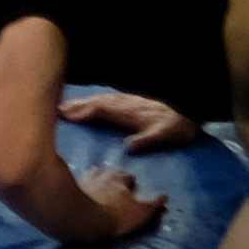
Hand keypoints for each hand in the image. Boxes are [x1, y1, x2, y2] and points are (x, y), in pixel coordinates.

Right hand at [60, 89, 195, 152]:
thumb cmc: (179, 127)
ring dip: (83, 103)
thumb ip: (148, 140)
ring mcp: (128, 102)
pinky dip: (94, 102)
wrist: (192, 113)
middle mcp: (126, 104)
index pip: (101, 109)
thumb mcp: (167, 135)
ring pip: (101, 100)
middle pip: (97, 102)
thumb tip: (128, 147)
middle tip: (55, 109)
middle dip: (76, 105)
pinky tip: (90, 105)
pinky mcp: (132, 104)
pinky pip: (107, 100)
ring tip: (65, 107)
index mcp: (130, 112)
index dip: (83, 112)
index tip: (64, 115)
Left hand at [75, 168, 167, 245]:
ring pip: (91, 173)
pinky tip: (76, 188)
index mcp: (119, 180)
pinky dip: (78, 184)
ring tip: (95, 181)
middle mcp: (101, 176)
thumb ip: (153, 204)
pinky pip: (75, 182)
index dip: (130, 181)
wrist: (82, 218)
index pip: (127, 176)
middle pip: (108, 171)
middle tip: (112, 182)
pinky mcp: (70, 188)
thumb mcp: (140, 212)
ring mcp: (84, 180)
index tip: (131, 184)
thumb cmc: (115, 216)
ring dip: (95, 176)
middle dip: (112, 175)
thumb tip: (165, 196)